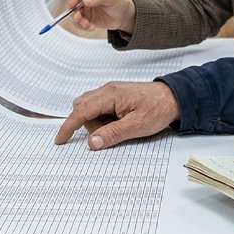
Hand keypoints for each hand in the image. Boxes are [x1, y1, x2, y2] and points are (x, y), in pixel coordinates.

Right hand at [53, 81, 179, 149]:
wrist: (174, 97)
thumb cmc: (158, 109)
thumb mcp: (136, 126)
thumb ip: (112, 134)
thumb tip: (92, 143)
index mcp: (110, 95)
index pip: (81, 111)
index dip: (68, 126)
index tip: (60, 139)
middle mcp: (107, 90)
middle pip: (82, 108)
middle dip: (88, 124)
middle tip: (107, 134)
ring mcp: (111, 92)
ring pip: (90, 107)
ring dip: (96, 121)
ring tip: (118, 127)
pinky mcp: (115, 96)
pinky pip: (99, 107)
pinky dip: (102, 117)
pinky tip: (118, 123)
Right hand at [65, 0, 135, 31]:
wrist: (124, 16)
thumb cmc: (120, 2)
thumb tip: (85, 0)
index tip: (72, 5)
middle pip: (72, 3)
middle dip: (74, 12)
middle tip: (79, 19)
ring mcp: (85, 8)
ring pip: (74, 14)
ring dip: (78, 21)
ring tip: (88, 25)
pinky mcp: (86, 18)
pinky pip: (79, 23)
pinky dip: (83, 26)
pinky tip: (92, 27)